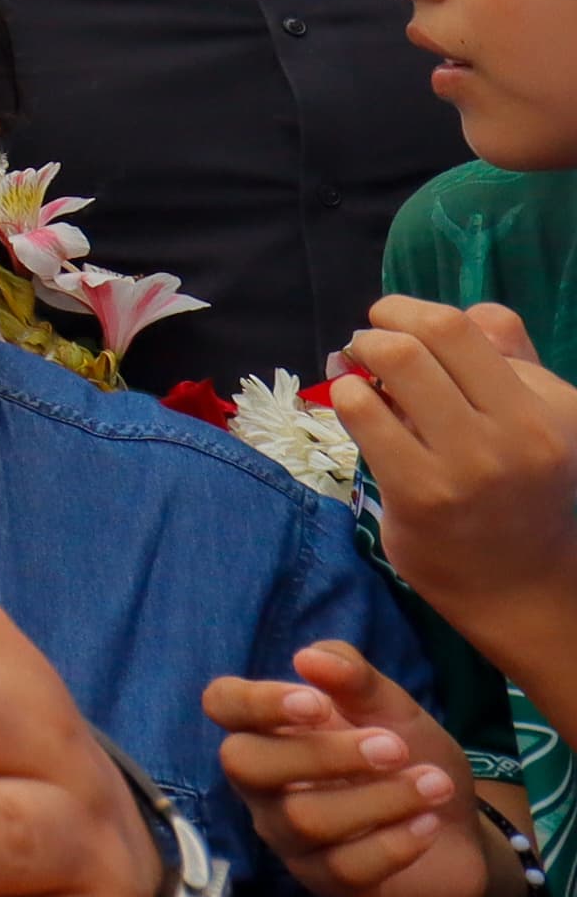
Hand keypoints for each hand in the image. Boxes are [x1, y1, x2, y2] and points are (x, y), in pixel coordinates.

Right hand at [203, 641, 508, 896]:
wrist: (461, 826)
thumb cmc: (411, 755)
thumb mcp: (393, 708)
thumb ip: (354, 678)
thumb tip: (308, 658)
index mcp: (269, 729)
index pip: (223, 705)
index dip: (256, 702)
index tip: (316, 702)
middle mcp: (264, 784)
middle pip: (246, 765)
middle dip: (322, 754)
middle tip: (396, 747)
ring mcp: (289, 836)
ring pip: (303, 819)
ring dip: (379, 798)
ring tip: (434, 784)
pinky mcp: (325, 880)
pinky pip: (343, 866)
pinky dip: (394, 842)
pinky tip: (428, 823)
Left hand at [333, 298, 576, 638]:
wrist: (522, 585)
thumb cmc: (525, 493)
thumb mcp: (542, 421)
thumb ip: (514, 362)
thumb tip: (475, 312)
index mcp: (548, 406)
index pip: (469, 326)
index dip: (412, 311)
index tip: (389, 319)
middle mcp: (517, 430)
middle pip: (429, 337)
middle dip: (380, 328)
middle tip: (364, 343)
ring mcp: (468, 462)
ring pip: (396, 365)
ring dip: (358, 359)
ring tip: (355, 374)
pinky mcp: (421, 493)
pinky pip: (366, 415)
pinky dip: (348, 397)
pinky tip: (353, 407)